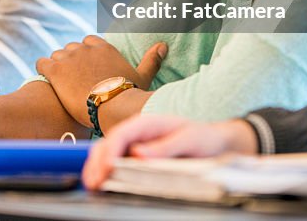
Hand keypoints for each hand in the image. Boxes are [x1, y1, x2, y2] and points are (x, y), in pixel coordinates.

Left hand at [36, 36, 165, 125]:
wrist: (111, 106)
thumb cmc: (128, 94)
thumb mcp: (142, 76)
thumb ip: (151, 60)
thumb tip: (163, 45)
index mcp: (103, 47)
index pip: (88, 41)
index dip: (85, 54)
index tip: (86, 68)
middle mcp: (84, 48)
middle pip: (71, 48)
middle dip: (70, 60)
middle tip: (73, 79)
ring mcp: (68, 57)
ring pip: (56, 55)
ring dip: (57, 66)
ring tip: (61, 82)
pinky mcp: (55, 69)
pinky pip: (41, 63)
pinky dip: (42, 69)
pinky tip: (47, 79)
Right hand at [82, 114, 257, 189]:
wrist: (215, 143)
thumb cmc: (203, 138)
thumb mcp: (189, 139)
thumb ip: (165, 147)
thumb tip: (138, 153)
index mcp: (147, 123)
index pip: (121, 134)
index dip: (110, 150)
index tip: (106, 167)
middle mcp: (137, 132)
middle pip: (109, 143)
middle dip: (97, 161)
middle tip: (93, 181)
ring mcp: (135, 144)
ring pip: (108, 152)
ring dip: (97, 167)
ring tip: (92, 184)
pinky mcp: (136, 156)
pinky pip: (116, 161)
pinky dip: (105, 171)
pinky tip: (101, 182)